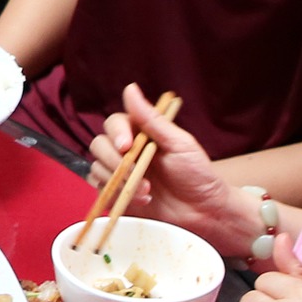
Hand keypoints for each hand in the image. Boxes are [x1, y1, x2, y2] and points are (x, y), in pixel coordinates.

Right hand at [85, 84, 258, 254]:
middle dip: (115, 160)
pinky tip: (141, 200)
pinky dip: (117, 194)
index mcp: (141, 135)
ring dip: (120, 180)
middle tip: (136, 173)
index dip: (116, 133)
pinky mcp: (116, 195)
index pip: (114, 123)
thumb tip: (130, 88)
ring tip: (147, 191)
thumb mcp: (179, 144)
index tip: (127, 146)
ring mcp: (120, 174)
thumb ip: (152, 119)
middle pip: (99, 144)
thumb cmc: (197, 175)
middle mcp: (127, 152)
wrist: (204, 213)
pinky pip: (101, 189)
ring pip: (97, 167)